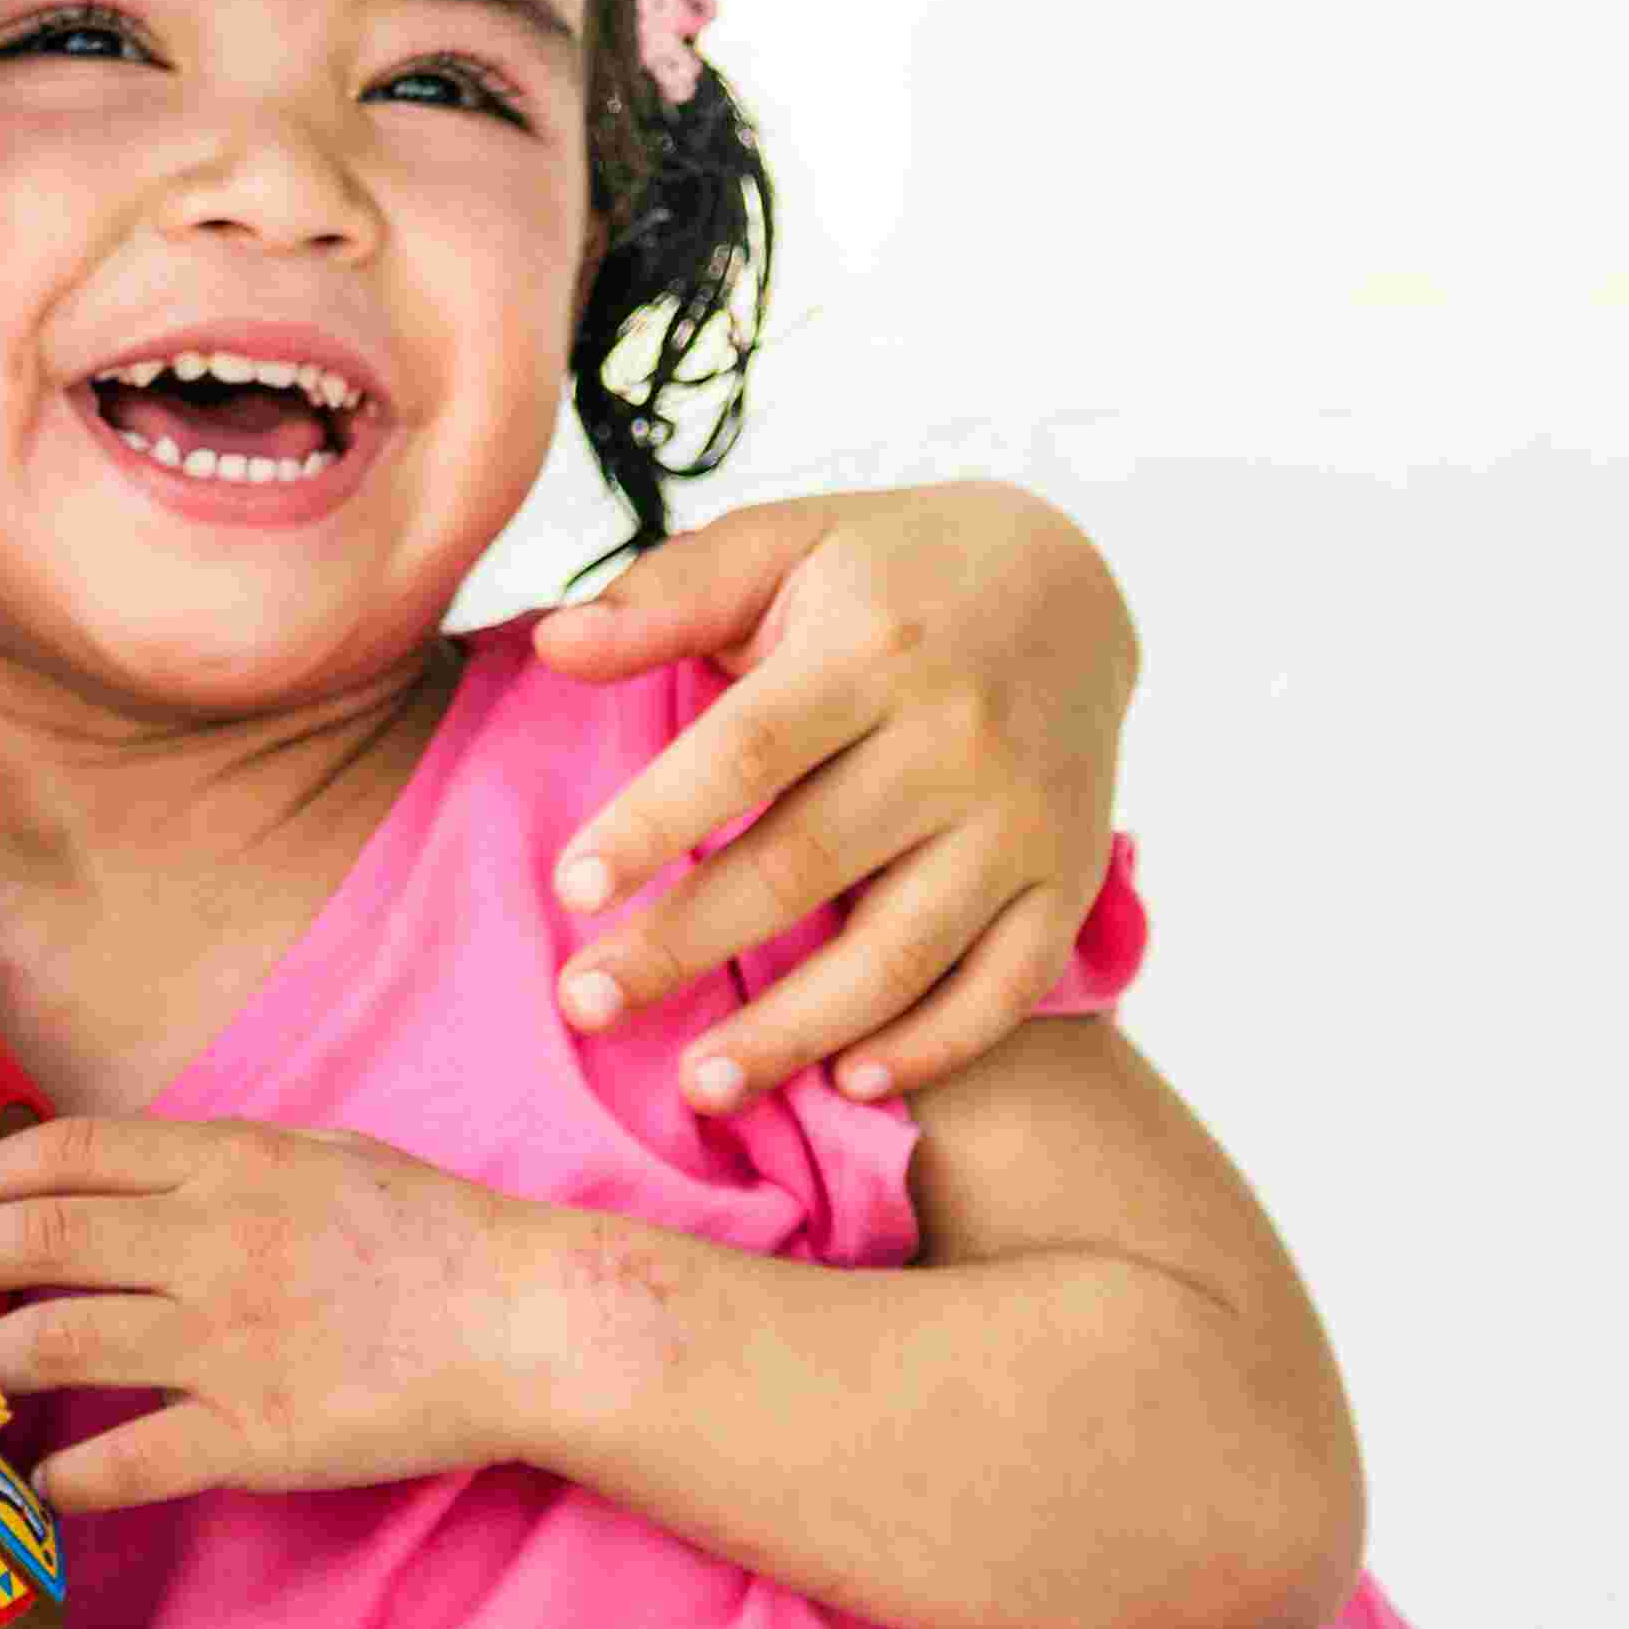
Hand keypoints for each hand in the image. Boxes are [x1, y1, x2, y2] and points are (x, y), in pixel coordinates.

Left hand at [0, 1116, 595, 1511]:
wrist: (526, 1321)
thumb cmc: (435, 1233)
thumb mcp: (325, 1155)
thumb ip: (226, 1161)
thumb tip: (137, 1173)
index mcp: (228, 1162)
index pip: (67, 1155)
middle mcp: (208, 1240)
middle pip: (37, 1239)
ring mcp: (224, 1338)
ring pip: (56, 1340)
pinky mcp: (251, 1432)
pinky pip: (129, 1458)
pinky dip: (68, 1473)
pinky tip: (38, 1481)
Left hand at [529, 482, 1138, 1105]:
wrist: (1076, 581)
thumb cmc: (892, 573)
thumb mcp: (785, 543)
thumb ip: (669, 596)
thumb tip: (553, 646)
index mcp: (872, 646)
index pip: (748, 751)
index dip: (656, 825)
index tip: (571, 890)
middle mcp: (956, 738)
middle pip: (805, 864)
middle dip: (686, 945)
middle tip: (585, 1006)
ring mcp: (1022, 818)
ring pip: (900, 950)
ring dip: (796, 1031)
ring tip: (701, 1085)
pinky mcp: (1068, 877)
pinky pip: (1004, 986)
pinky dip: (933, 1047)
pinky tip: (850, 1082)